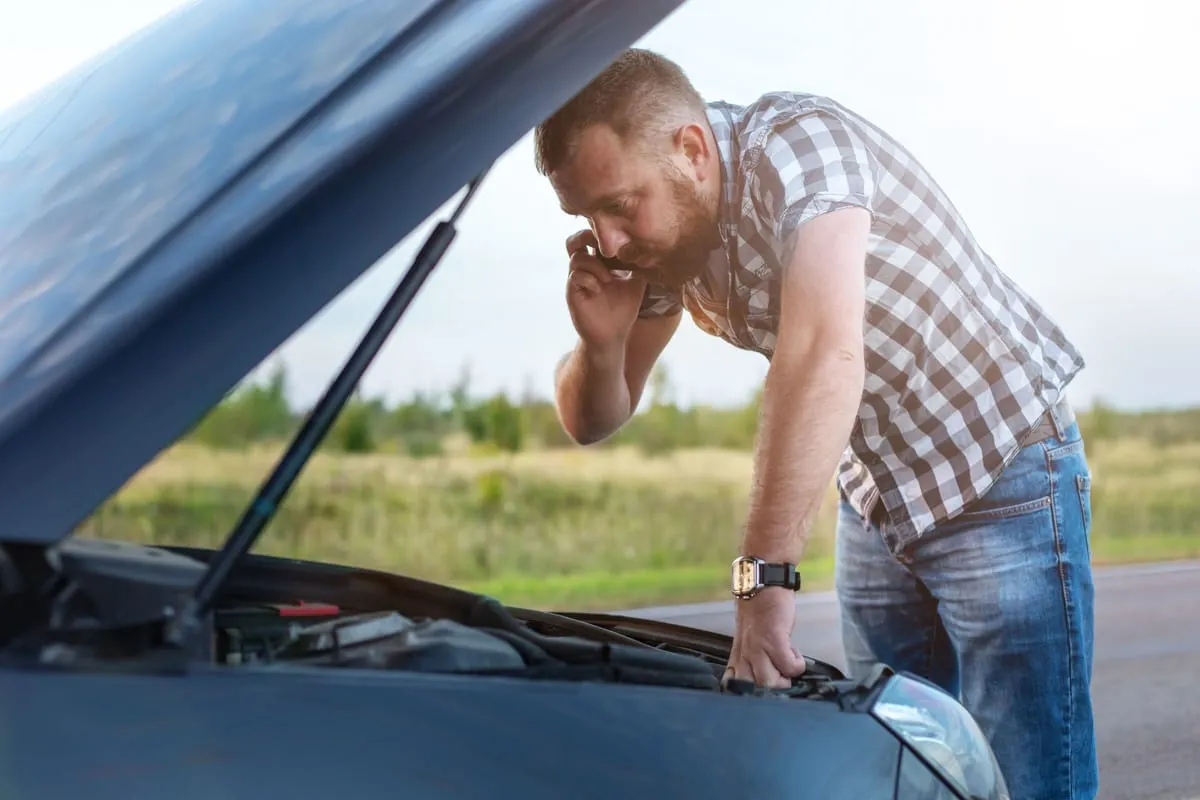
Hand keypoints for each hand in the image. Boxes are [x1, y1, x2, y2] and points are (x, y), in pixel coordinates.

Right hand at [564, 230, 646, 349]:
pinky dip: (589, 279)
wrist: (613, 335)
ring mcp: (577, 281)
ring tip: (609, 279)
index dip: (600, 233)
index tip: (617, 240)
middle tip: (604, 247)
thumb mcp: (636, 282)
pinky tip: (600, 289)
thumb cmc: (623, 309)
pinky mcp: (573, 294)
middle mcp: (585, 269)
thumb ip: (639, 263)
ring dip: (595, 265)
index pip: (591, 238)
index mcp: (598, 263)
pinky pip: (575, 276)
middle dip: (587, 238)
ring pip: (577, 258)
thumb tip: (652, 246)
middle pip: (574, 241)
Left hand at [723, 587, 806, 688]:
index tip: (760, 690)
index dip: (746, 693)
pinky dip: (797, 664)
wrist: (764, 583)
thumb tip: (765, 676)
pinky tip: (796, 652)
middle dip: (772, 687)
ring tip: (788, 663)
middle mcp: (745, 653)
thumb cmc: (760, 610)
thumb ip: (751, 657)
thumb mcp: (749, 637)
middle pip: (753, 689)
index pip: (731, 684)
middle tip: (781, 673)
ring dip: (785, 677)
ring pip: (769, 682)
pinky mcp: (774, 640)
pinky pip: (789, 666)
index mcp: (738, 654)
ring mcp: (758, 647)